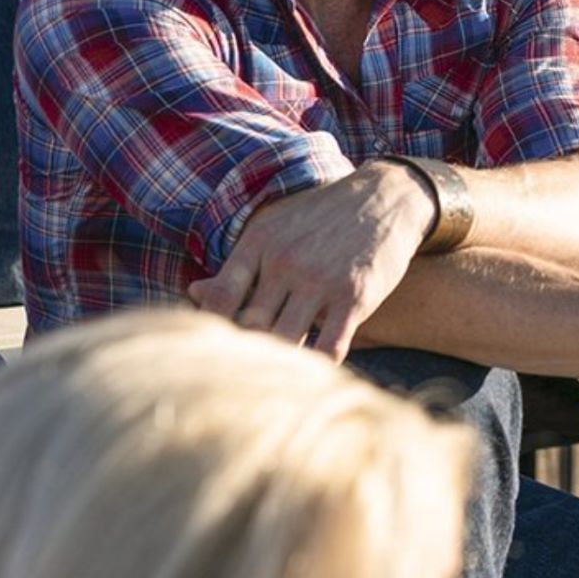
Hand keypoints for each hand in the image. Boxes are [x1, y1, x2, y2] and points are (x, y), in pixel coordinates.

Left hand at [187, 161, 434, 359]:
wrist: (386, 198)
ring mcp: (320, 280)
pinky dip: (318, 365)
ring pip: (285, 341)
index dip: (213, 330)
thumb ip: (238, 265)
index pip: (220, 300)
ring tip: (275, 379)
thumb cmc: (322, 218)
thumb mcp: (275, 229)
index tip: (217, 348)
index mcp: (259, 243)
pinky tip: (314, 372)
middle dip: (245, 353)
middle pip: (250, 326)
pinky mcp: (355, 296)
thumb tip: (192, 293)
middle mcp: (285, 261)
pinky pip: (329, 346)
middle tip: (242, 375)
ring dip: (280, 363)